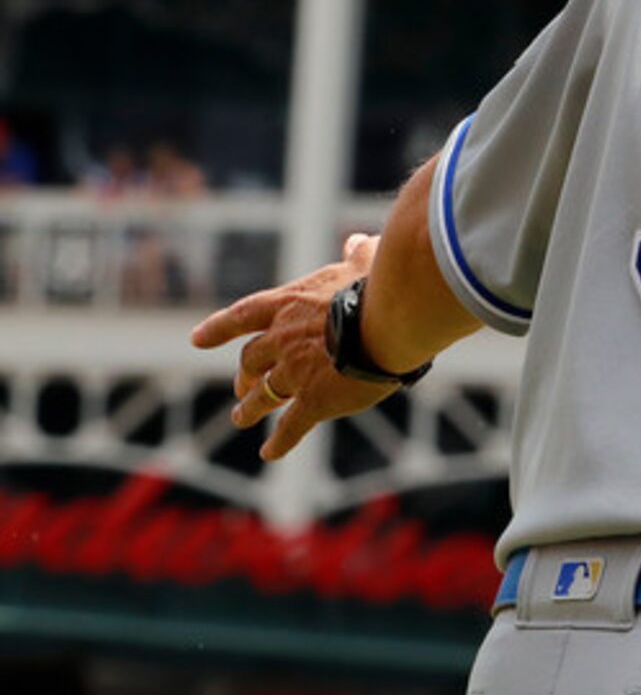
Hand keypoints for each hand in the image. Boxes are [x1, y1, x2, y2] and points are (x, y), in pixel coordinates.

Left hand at [188, 233, 393, 460]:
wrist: (387, 323)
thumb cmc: (378, 289)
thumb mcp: (365, 265)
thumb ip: (357, 255)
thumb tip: (359, 241)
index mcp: (286, 306)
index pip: (242, 317)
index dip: (218, 329)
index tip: (197, 339)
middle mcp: (280, 341)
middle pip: (250, 361)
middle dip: (244, 375)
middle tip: (241, 386)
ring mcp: (293, 374)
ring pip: (262, 395)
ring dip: (250, 408)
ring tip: (241, 418)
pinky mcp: (314, 402)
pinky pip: (291, 426)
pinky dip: (280, 442)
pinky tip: (270, 453)